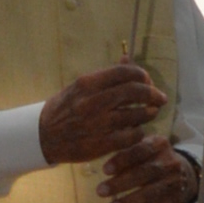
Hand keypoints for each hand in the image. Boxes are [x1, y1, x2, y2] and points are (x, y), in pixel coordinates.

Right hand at [37, 59, 165, 167]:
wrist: (44, 136)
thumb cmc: (64, 108)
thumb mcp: (80, 86)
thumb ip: (106, 76)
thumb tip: (128, 58)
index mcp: (88, 83)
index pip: (124, 72)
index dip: (142, 74)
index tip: (147, 80)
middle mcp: (94, 101)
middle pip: (135, 91)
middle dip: (152, 93)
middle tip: (160, 98)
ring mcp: (99, 124)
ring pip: (137, 114)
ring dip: (148, 113)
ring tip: (150, 113)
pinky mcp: (102, 143)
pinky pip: (131, 135)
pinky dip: (138, 132)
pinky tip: (136, 130)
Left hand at [96, 135, 197, 202]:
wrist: (187, 172)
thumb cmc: (154, 159)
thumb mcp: (145, 148)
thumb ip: (127, 150)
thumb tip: (98, 154)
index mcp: (158, 145)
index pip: (140, 150)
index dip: (122, 160)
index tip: (105, 170)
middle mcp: (169, 162)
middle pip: (144, 172)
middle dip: (121, 183)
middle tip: (100, 191)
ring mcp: (175, 181)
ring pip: (152, 192)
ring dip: (131, 201)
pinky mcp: (179, 199)